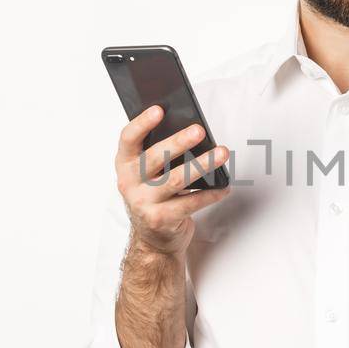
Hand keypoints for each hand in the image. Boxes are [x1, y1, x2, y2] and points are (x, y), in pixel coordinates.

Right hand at [115, 106, 231, 256]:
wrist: (153, 238)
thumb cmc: (155, 195)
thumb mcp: (149, 173)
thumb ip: (160, 154)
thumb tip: (192, 131)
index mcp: (124, 164)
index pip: (128, 139)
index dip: (142, 123)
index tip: (159, 109)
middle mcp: (130, 183)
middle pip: (155, 157)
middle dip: (179, 142)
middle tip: (200, 130)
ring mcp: (144, 203)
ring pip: (176, 180)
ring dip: (202, 165)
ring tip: (222, 153)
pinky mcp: (161, 220)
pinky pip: (190, 203)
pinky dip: (210, 194)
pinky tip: (224, 186)